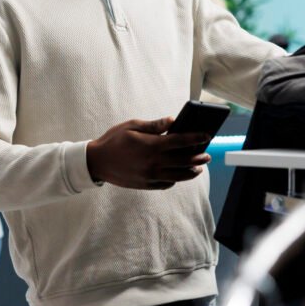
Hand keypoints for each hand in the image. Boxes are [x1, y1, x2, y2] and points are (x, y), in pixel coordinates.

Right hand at [86, 117, 210, 189]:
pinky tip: (178, 175)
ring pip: (178, 176)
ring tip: (198, 168)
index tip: (206, 136)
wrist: (97, 162)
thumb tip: (173, 121)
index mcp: (151, 145)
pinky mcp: (146, 184)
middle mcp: (154, 162)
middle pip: (183, 160)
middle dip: (198, 157)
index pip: (180, 141)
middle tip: (207, 155)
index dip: (196, 138)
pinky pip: (166, 183)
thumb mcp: (132, 126)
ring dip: (191, 171)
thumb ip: (154, 125)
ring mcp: (150, 175)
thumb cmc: (113, 140)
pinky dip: (175, 180)